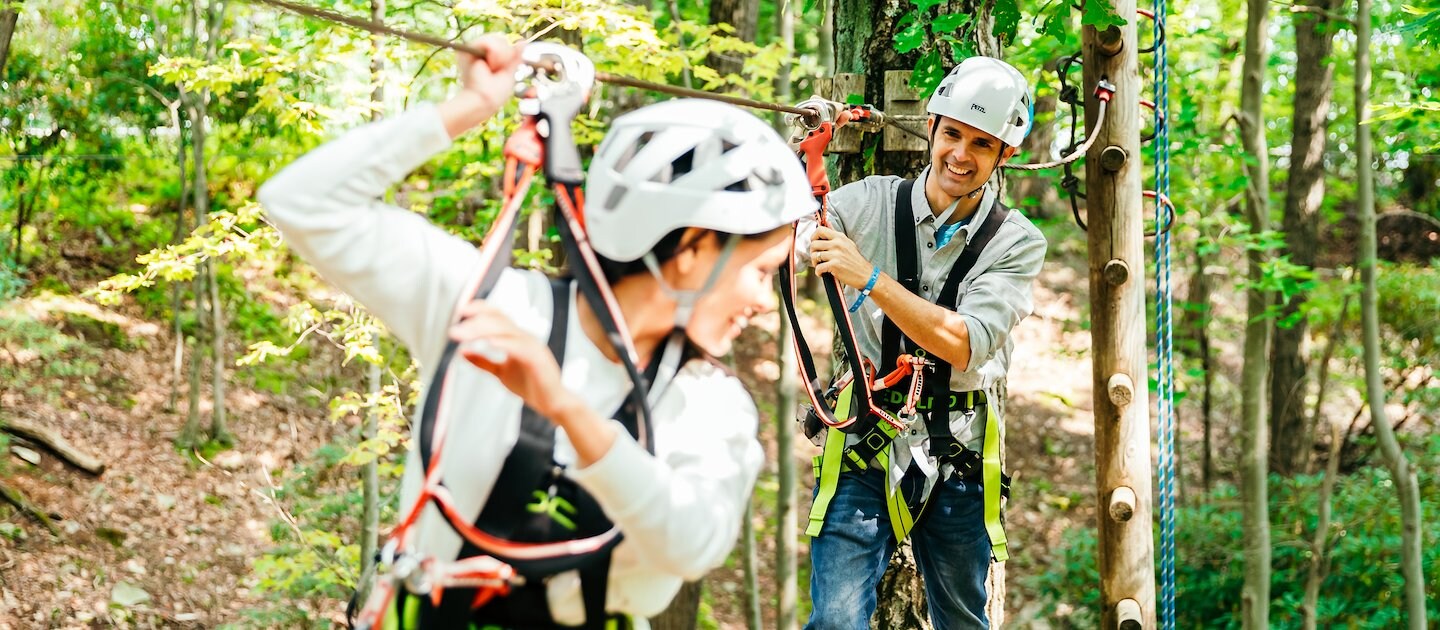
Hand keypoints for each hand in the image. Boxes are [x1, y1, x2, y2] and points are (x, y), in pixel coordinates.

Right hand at [437, 35, 523, 137]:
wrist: (483, 100)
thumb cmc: (495, 93)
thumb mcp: (509, 72)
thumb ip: (515, 57)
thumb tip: (523, 41)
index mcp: (488, 58)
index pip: (503, 44)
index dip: (509, 53)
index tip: (504, 69)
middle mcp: (479, 51)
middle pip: (501, 39)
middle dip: (506, 54)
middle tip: (498, 70)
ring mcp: (473, 49)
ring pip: (496, 38)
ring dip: (501, 56)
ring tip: (493, 68)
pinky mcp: (467, 49)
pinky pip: (488, 41)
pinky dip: (494, 54)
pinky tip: (489, 64)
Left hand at [449, 299, 579, 419]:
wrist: (553, 404)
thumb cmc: (531, 386)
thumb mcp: (501, 372)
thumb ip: (483, 362)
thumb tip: (462, 352)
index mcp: (517, 337)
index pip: (498, 316)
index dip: (480, 309)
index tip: (460, 311)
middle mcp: (524, 337)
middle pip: (498, 320)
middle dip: (474, 323)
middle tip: (452, 331)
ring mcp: (532, 346)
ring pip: (505, 330)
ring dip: (481, 330)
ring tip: (461, 335)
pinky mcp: (537, 358)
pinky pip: (518, 346)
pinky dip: (502, 342)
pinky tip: (487, 342)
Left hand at [809, 226, 874, 288]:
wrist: (864, 274)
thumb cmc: (855, 260)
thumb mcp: (848, 243)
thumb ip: (836, 236)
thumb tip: (827, 224)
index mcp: (840, 237)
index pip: (820, 230)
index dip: (813, 236)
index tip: (814, 243)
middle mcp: (837, 244)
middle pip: (814, 244)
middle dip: (812, 252)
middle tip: (817, 258)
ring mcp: (836, 254)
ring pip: (814, 256)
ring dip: (815, 263)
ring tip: (820, 266)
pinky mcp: (834, 265)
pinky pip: (818, 268)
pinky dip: (818, 272)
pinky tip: (823, 273)